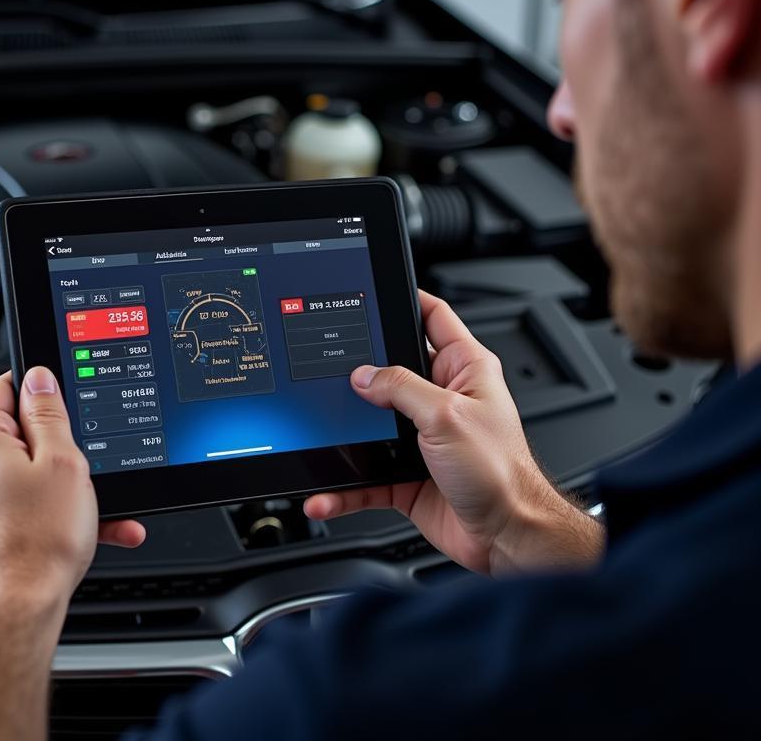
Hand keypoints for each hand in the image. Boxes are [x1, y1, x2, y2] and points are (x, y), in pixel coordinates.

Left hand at [0, 367, 145, 624]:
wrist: (17, 613)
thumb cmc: (39, 543)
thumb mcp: (63, 461)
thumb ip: (49, 412)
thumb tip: (38, 378)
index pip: (6, 388)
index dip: (41, 393)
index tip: (63, 405)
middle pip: (12, 437)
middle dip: (53, 450)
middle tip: (82, 467)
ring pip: (14, 479)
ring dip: (52, 489)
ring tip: (90, 511)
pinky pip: (6, 512)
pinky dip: (37, 517)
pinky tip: (70, 533)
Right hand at [304, 291, 602, 575]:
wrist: (509, 538)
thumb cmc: (504, 474)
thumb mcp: (447, 415)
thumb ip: (401, 388)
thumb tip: (364, 374)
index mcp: (464, 369)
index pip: (433, 317)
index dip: (406, 298)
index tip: (375, 291)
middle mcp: (443, 399)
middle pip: (391, 370)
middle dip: (358, 372)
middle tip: (328, 367)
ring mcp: (423, 437)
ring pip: (371, 425)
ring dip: (344, 436)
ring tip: (318, 435)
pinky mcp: (407, 474)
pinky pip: (366, 475)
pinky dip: (343, 486)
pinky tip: (325, 492)